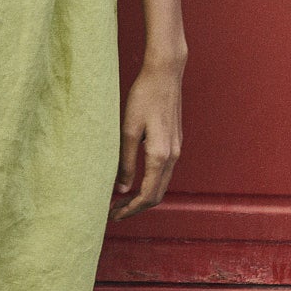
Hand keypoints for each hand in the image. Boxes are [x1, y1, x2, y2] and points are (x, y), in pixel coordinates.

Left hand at [112, 58, 183, 218]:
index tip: (113, 215)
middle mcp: (173, 156)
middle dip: (136, 208)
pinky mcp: (175, 143)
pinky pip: (164, 173)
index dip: (130, 210)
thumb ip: (125, 161)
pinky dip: (149, 183)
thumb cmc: (143, 97)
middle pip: (157, 195)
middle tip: (114, 212)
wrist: (164, 74)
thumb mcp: (128, 130)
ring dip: (143, 197)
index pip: (147, 195)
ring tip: (121, 200)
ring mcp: (176, 150)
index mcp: (160, 155)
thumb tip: (121, 189)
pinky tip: (134, 181)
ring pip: (162, 185)